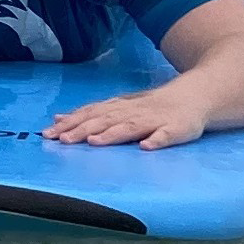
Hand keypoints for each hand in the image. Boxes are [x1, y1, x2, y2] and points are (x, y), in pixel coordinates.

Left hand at [43, 85, 206, 150]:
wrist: (194, 96)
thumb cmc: (152, 106)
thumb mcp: (119, 106)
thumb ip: (92, 114)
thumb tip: (58, 118)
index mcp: (119, 108)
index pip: (91, 114)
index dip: (70, 123)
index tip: (49, 133)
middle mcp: (133, 112)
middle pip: (105, 119)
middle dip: (84, 129)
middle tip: (63, 140)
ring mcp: (155, 120)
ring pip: (131, 126)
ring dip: (112, 134)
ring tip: (95, 142)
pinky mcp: (176, 129)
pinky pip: (166, 136)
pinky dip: (157, 140)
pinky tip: (147, 147)